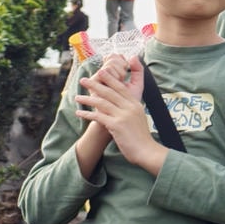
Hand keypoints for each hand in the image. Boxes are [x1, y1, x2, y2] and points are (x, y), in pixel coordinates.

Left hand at [77, 57, 167, 175]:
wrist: (147, 151)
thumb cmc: (141, 137)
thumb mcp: (139, 118)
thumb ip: (130, 110)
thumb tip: (121, 105)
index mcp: (135, 104)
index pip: (121, 88)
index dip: (110, 79)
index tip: (101, 72)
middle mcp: (130, 107)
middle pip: (110, 92)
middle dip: (95, 85)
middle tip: (83, 80)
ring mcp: (123, 116)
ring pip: (102, 103)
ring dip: (88, 99)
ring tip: (77, 97)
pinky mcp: (117, 125)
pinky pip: (99, 117)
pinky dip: (87, 114)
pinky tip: (79, 113)